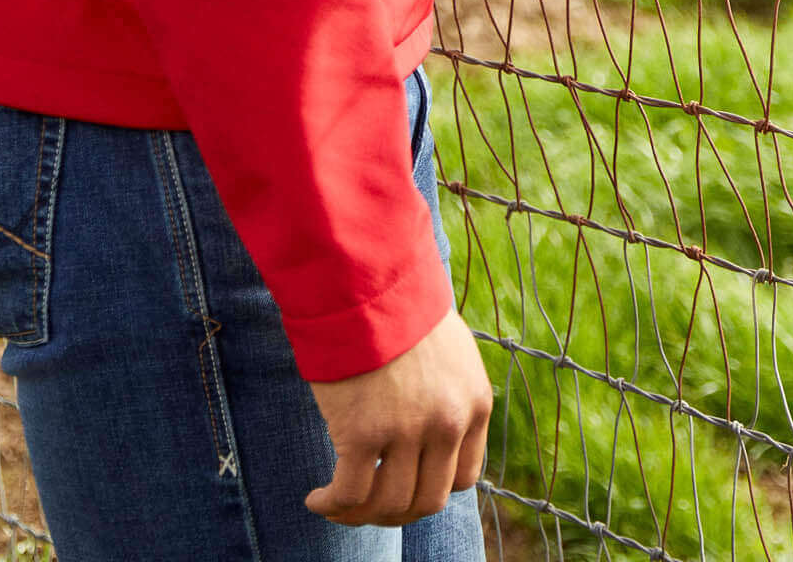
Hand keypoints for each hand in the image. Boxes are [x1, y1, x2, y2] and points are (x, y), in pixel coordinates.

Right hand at [305, 308, 492, 525]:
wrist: (368, 280)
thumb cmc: (400, 309)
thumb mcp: (450, 353)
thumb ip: (450, 396)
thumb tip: (433, 437)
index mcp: (475, 402)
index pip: (464, 478)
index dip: (431, 488)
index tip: (404, 484)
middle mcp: (448, 422)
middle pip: (428, 501)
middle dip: (397, 511)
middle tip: (369, 502)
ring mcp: (407, 430)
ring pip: (389, 505)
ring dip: (361, 513)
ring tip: (338, 502)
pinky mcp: (363, 433)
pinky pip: (350, 495)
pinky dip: (332, 506)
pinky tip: (317, 499)